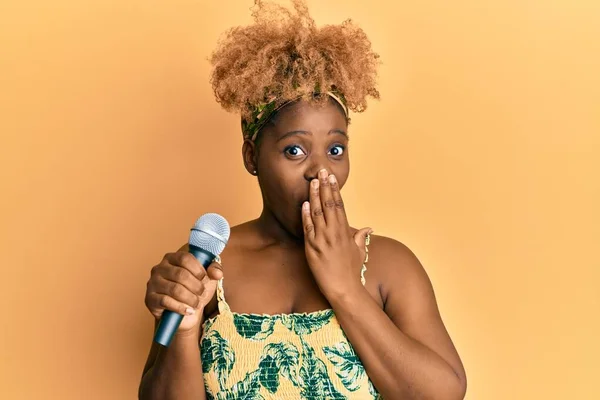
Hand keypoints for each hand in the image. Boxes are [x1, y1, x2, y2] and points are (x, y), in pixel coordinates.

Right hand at [144, 251, 222, 333]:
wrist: (184, 312)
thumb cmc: (194, 290)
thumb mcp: (207, 278)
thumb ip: (214, 270)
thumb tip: (217, 273)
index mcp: (172, 258)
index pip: (184, 258)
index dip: (198, 268)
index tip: (205, 278)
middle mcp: (159, 268)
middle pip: (180, 274)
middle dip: (196, 286)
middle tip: (202, 293)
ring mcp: (153, 283)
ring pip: (174, 289)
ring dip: (190, 298)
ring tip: (196, 303)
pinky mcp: (150, 299)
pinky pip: (166, 302)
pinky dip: (181, 307)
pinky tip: (188, 311)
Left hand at [301, 169, 371, 298]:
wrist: (344, 289)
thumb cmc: (352, 272)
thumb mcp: (359, 252)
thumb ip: (361, 237)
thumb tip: (368, 228)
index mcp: (345, 231)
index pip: (339, 205)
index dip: (335, 190)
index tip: (332, 178)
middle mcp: (334, 233)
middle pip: (329, 204)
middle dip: (325, 186)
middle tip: (321, 171)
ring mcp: (322, 240)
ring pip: (317, 213)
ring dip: (314, 196)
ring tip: (312, 182)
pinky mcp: (312, 248)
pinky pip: (308, 228)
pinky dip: (306, 215)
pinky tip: (304, 204)